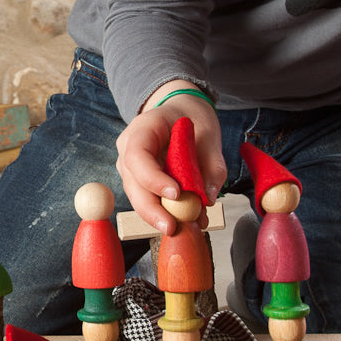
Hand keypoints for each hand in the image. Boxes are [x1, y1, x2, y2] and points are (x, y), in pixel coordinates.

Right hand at [115, 81, 225, 235]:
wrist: (180, 113)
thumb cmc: (192, 119)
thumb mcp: (209, 133)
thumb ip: (211, 165)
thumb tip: (208, 199)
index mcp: (143, 128)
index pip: (138, 155)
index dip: (153, 178)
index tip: (175, 194)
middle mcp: (128, 148)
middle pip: (133, 183)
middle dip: (152, 209)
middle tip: (173, 228)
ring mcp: (130, 167)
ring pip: (138, 197)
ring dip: (161, 214)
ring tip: (189, 226)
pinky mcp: (139, 181)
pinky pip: (148, 200)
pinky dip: (167, 212)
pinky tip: (187, 220)